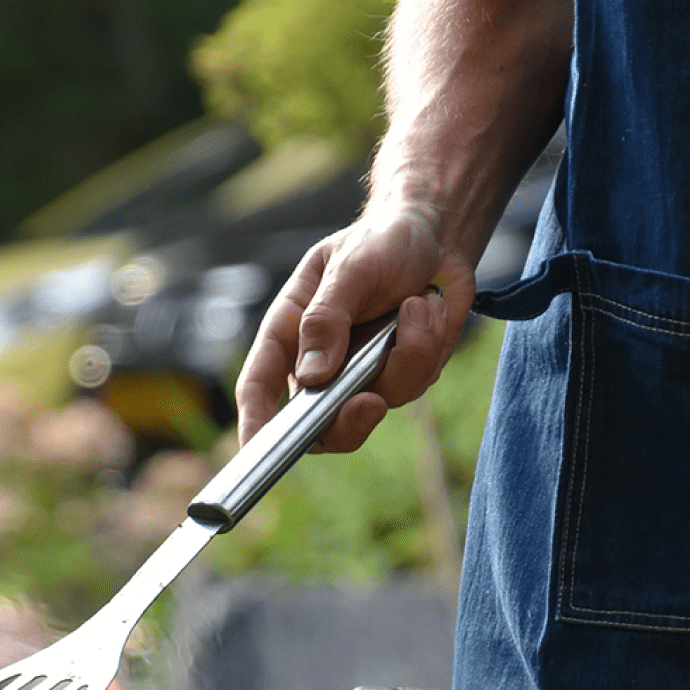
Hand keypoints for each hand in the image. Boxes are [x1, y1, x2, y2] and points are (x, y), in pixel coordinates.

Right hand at [235, 202, 474, 449]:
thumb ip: (327, 318)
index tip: (255, 451)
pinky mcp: (399, 376)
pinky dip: (428, 347)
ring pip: (376, 404)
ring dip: (406, 356)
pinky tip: (428, 308)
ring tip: (417, 305)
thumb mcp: (348, 267)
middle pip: (317, 426)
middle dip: (346, 422)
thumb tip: (312, 376)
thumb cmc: (378, 243)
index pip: (259, 387)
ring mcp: (360, 376)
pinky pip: (414, 385)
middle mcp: (319, 365)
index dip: (253, 424)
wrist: (435, 238)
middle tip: (369, 402)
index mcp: (289, 334)